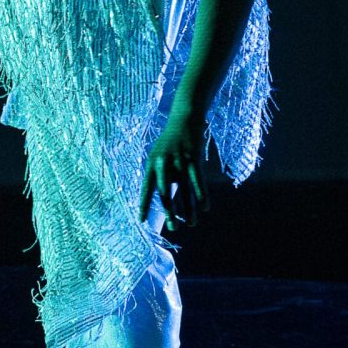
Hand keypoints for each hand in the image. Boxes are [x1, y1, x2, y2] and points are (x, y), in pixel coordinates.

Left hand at [139, 111, 208, 231]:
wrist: (184, 120)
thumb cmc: (170, 142)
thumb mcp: (158, 156)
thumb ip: (159, 176)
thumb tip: (165, 198)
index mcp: (151, 164)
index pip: (146, 188)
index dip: (144, 204)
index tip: (141, 220)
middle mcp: (163, 164)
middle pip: (166, 193)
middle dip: (169, 211)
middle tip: (173, 227)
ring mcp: (179, 162)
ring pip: (185, 190)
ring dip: (189, 208)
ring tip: (191, 223)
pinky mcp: (193, 160)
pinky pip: (198, 181)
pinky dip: (202, 195)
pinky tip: (205, 207)